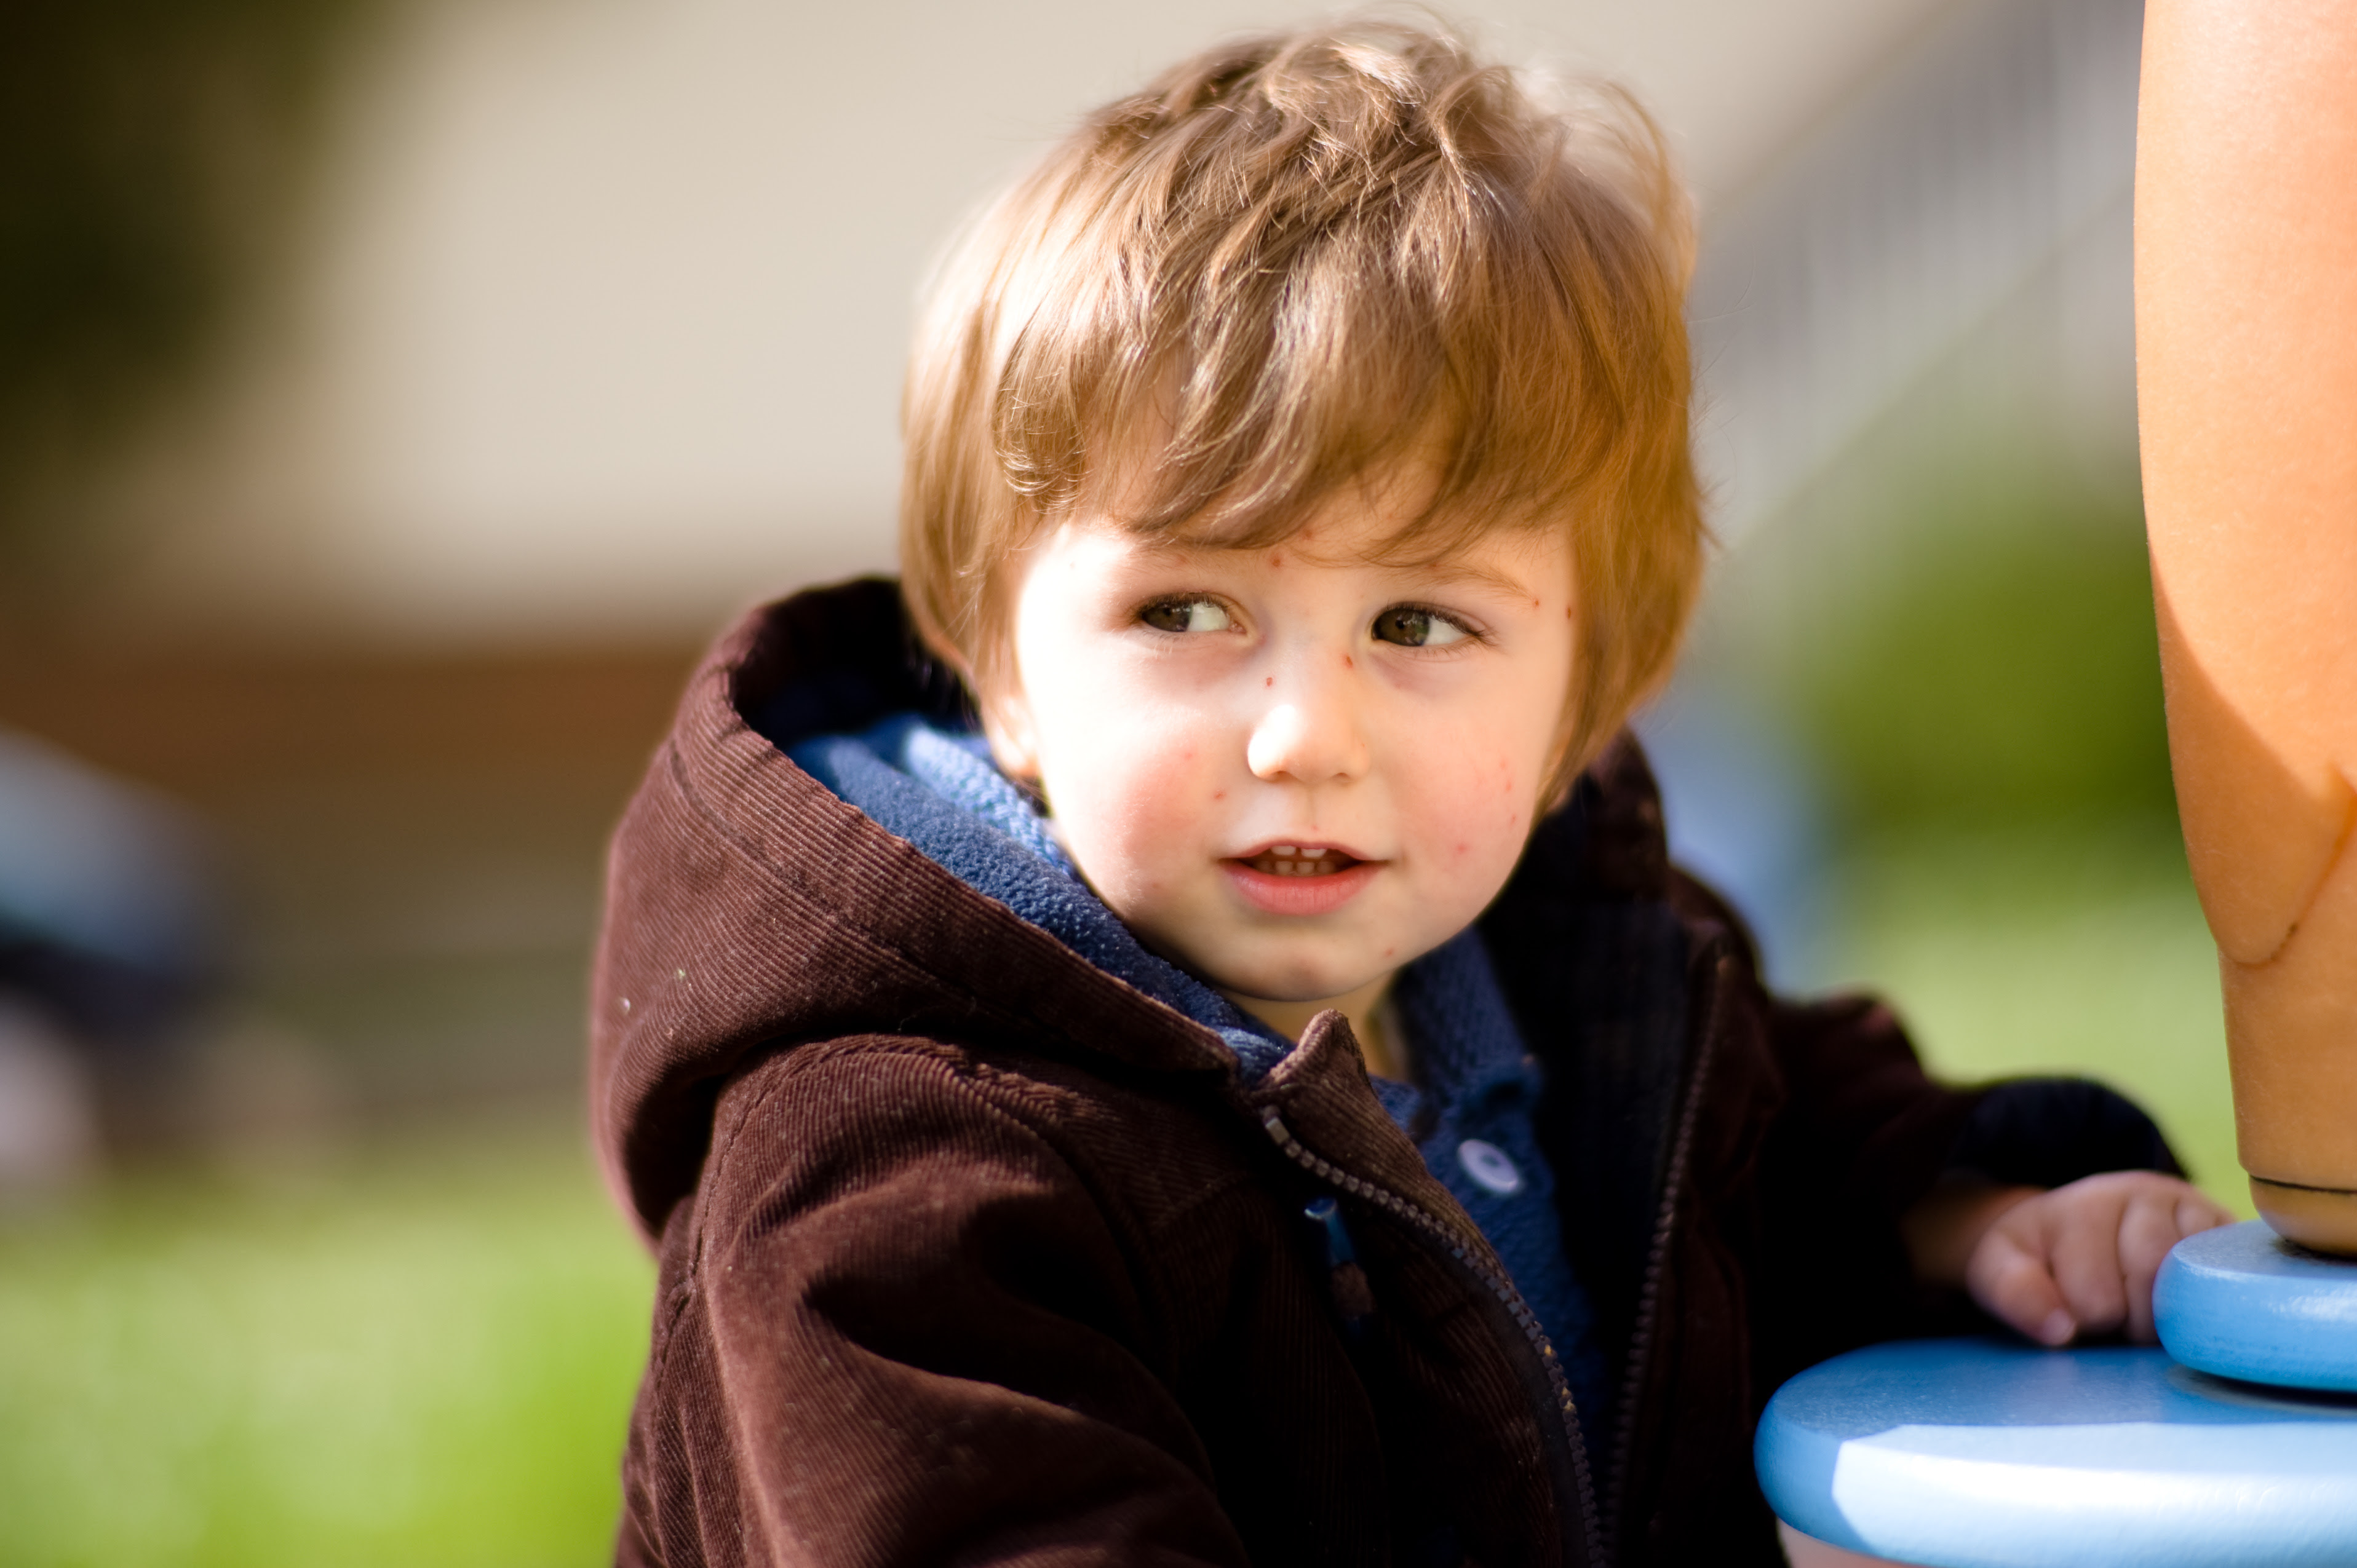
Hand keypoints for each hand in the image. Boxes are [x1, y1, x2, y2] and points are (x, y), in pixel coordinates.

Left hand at [1964, 1172, 2232, 1345]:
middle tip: (2114, 1311)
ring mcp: (2193, 1209)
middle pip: (2150, 1289)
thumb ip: (2015, 1293)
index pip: (2095, 1297)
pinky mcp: (2229, 1230)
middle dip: (2128, 1320)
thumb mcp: (2003, 1269)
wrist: (2084, 1228)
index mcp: (2085, 1206)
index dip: (2085, 1318)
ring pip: (2194, 1287)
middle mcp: (2145, 1196)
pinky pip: (2233, 1277)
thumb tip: (2059, 1330)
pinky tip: (2190, 1301)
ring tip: (2144, 1306)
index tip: (2075, 1306)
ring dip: (2170, 1314)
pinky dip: (2212, 1300)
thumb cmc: (2041, 1257)